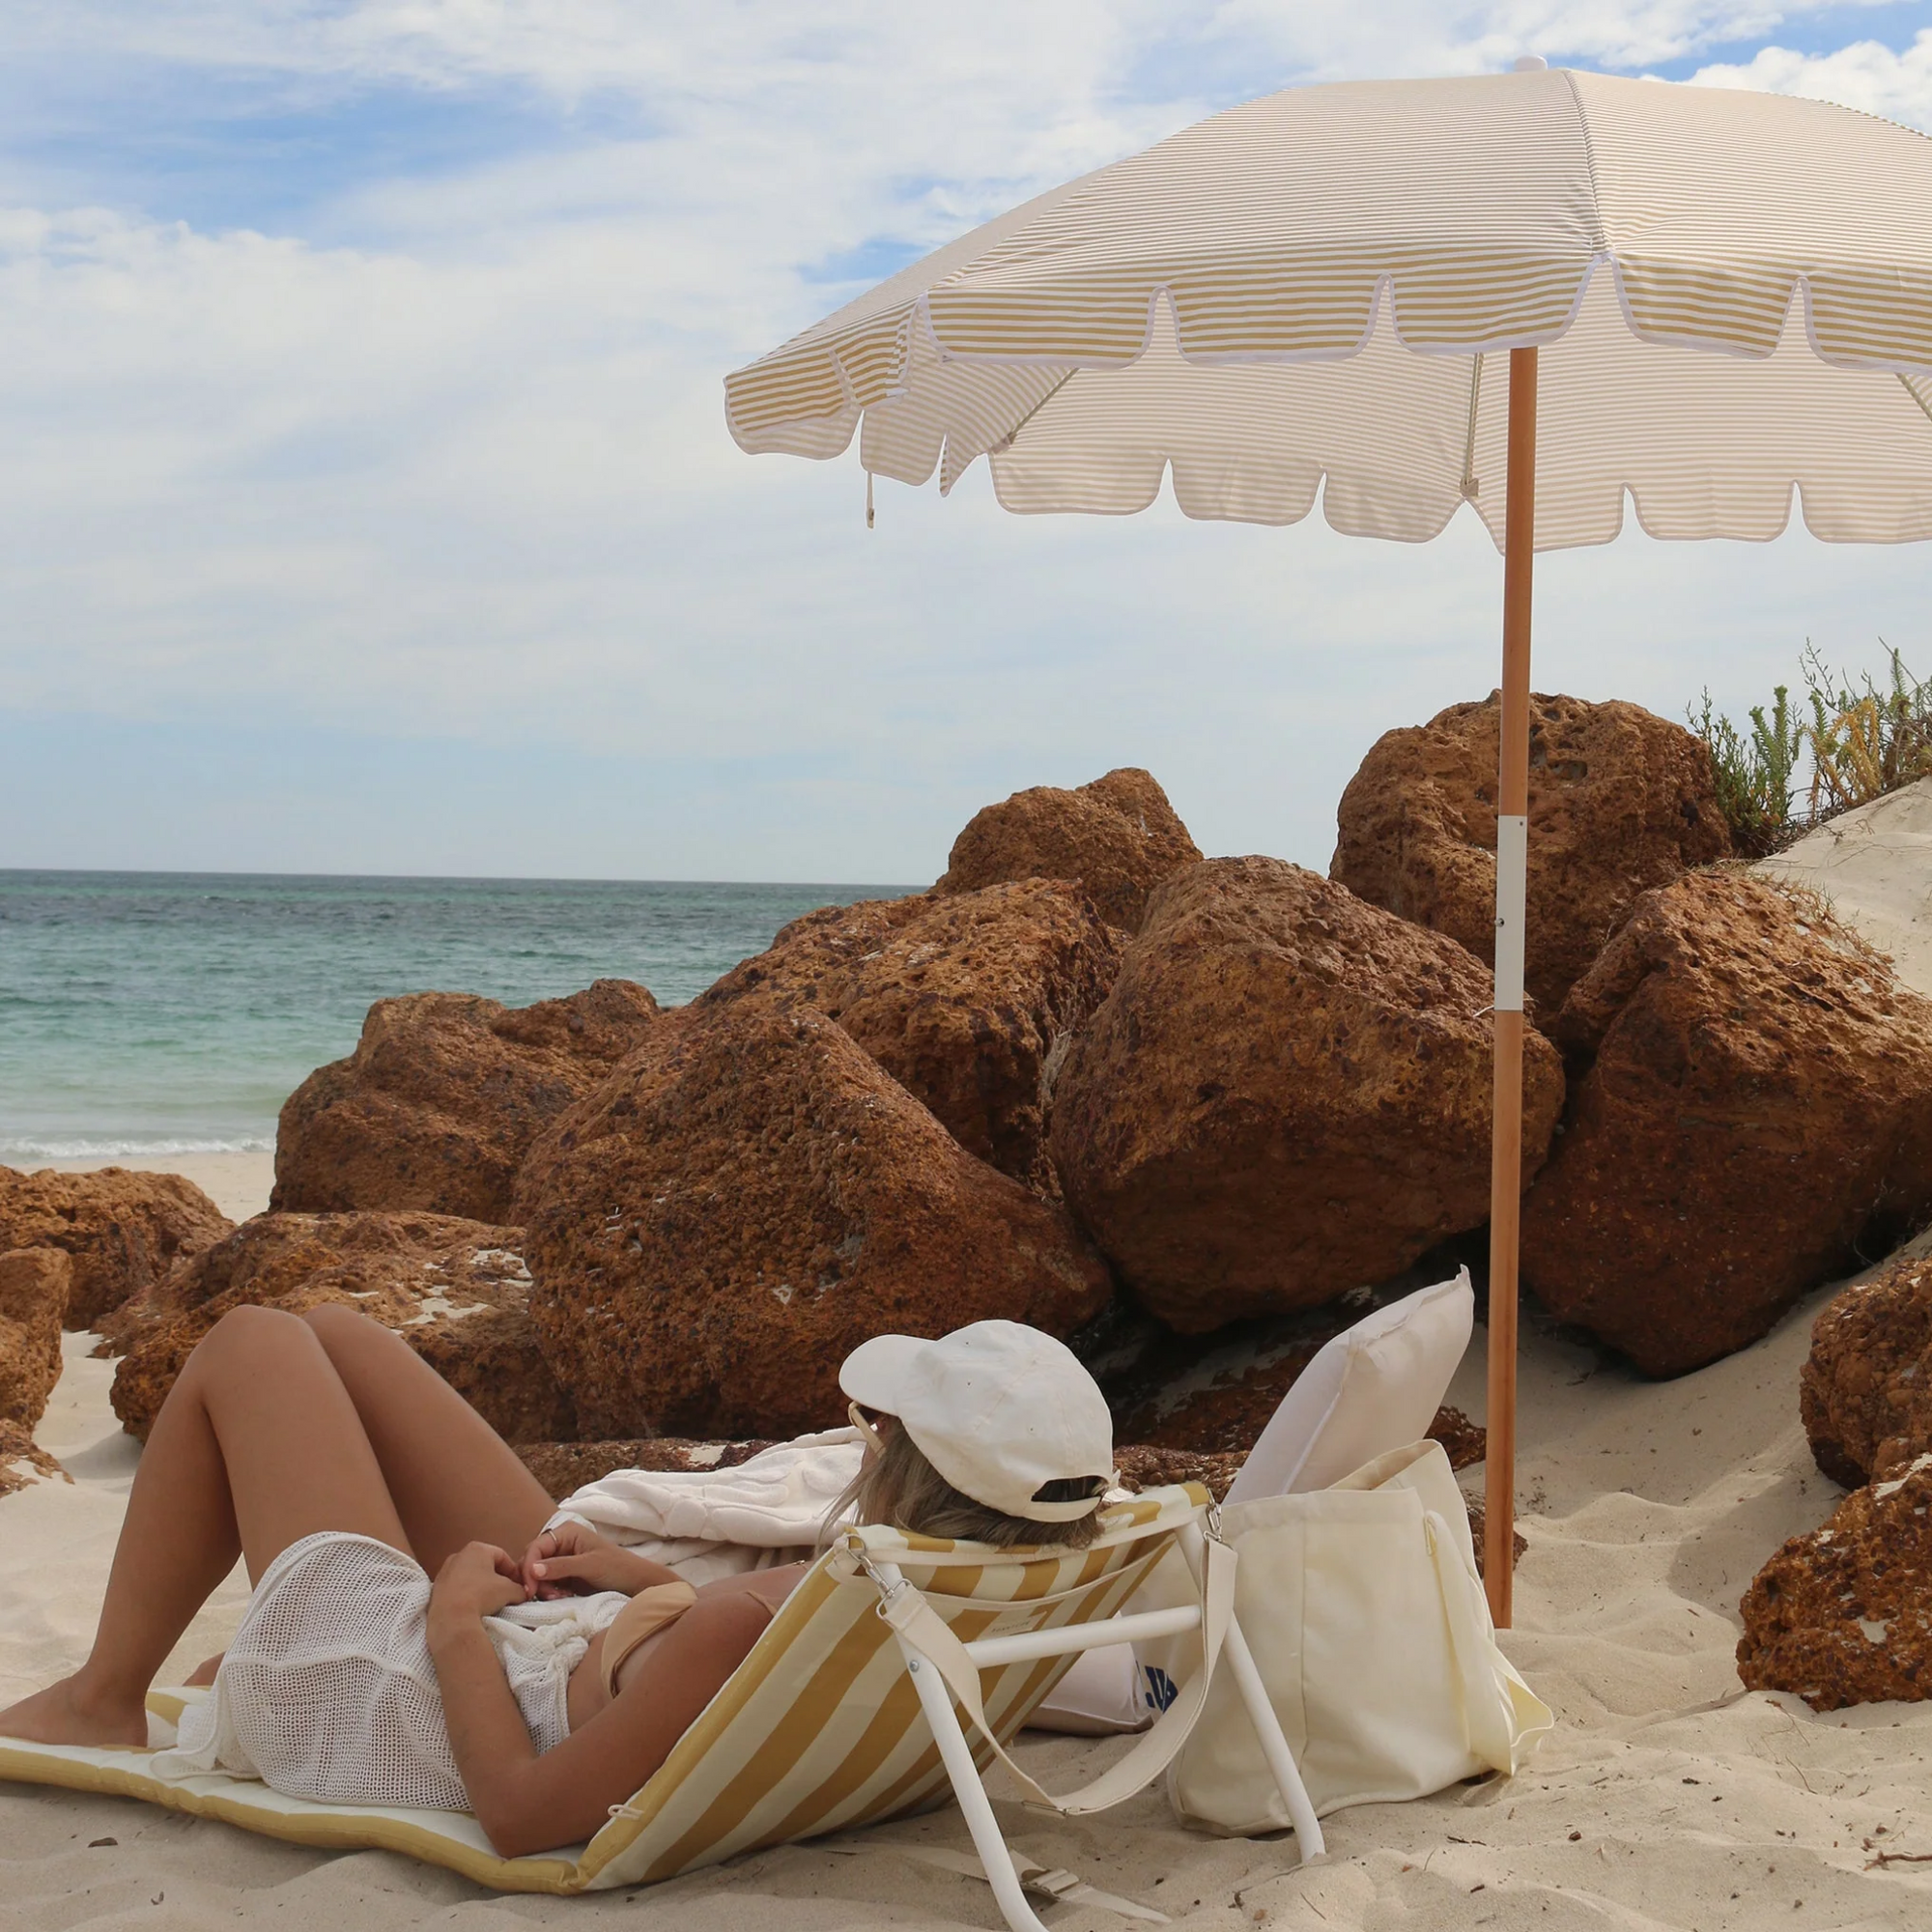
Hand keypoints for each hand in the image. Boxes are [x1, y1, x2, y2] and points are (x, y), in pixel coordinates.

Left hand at [430, 1541, 527, 1626]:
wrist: (452, 1620)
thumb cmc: (480, 1597)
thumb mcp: (510, 1591)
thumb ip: (520, 1588)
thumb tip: (521, 1593)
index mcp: (477, 1549)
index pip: (502, 1556)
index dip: (513, 1571)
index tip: (518, 1584)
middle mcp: (458, 1555)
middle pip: (485, 1565)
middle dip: (496, 1578)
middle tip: (505, 1593)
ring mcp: (444, 1572)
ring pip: (470, 1577)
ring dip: (480, 1587)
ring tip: (489, 1603)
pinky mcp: (435, 1589)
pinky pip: (457, 1589)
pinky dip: (466, 1595)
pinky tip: (473, 1607)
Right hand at [519, 1521, 656, 1599]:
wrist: (634, 1583)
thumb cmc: (617, 1568)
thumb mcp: (589, 1566)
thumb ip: (561, 1566)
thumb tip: (532, 1569)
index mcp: (566, 1532)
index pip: (535, 1547)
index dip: (528, 1567)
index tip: (530, 1589)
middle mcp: (560, 1543)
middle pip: (532, 1561)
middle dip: (535, 1580)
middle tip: (548, 1596)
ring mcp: (561, 1560)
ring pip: (537, 1575)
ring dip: (543, 1589)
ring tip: (560, 1597)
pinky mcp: (563, 1576)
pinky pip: (546, 1584)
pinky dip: (549, 1593)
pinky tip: (562, 1598)